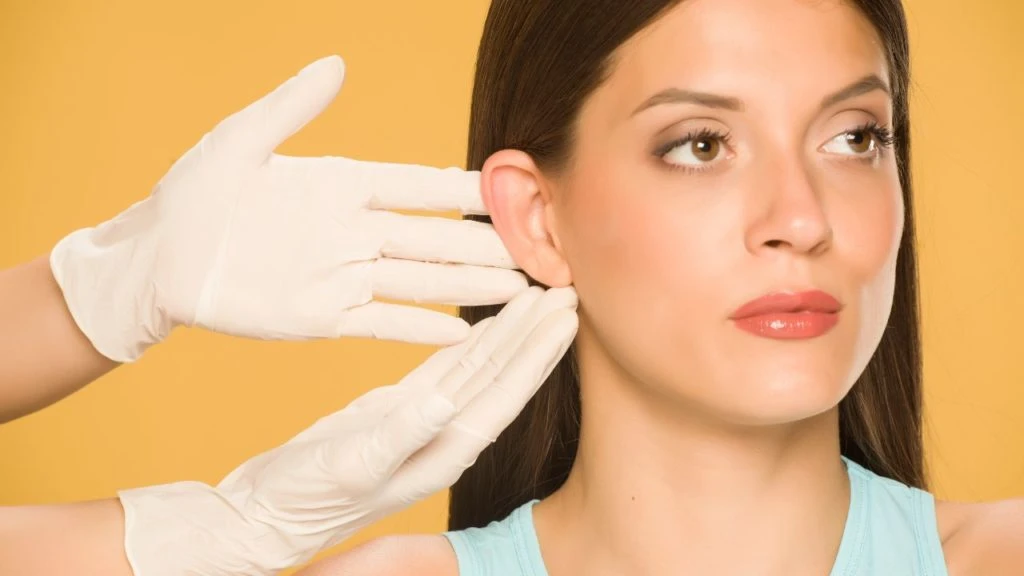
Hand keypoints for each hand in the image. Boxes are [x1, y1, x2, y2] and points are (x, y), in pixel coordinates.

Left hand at [50, 55, 525, 362]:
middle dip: (486, 246)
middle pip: (432, 239)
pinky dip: (419, 329)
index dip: (462, 192)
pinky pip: (380, 324)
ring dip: (468, 288)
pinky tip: (460, 334)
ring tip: (518, 292)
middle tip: (538, 252)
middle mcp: (352, 231)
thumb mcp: (240, 141)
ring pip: (419, 282)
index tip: (511, 192)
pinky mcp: (321, 317)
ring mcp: (341, 277)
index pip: (416, 187)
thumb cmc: (192, 194)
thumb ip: (291, 106)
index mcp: (340, 185)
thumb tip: (337, 63)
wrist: (155, 261)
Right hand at [117, 286, 577, 574]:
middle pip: (503, 375)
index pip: (506, 394)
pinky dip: (470, 344)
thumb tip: (442, 399)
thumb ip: (400, 433)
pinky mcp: (400, 409)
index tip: (568, 314)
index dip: (539, 355)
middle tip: (569, 287)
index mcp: (445, 450)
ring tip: (537, 295)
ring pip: (479, 368)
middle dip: (536, 333)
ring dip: (510, 333)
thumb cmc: (306, 498)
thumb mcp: (354, 464)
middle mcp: (446, 434)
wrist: (268, 511)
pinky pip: (446, 368)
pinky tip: (487, 324)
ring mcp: (425, 421)